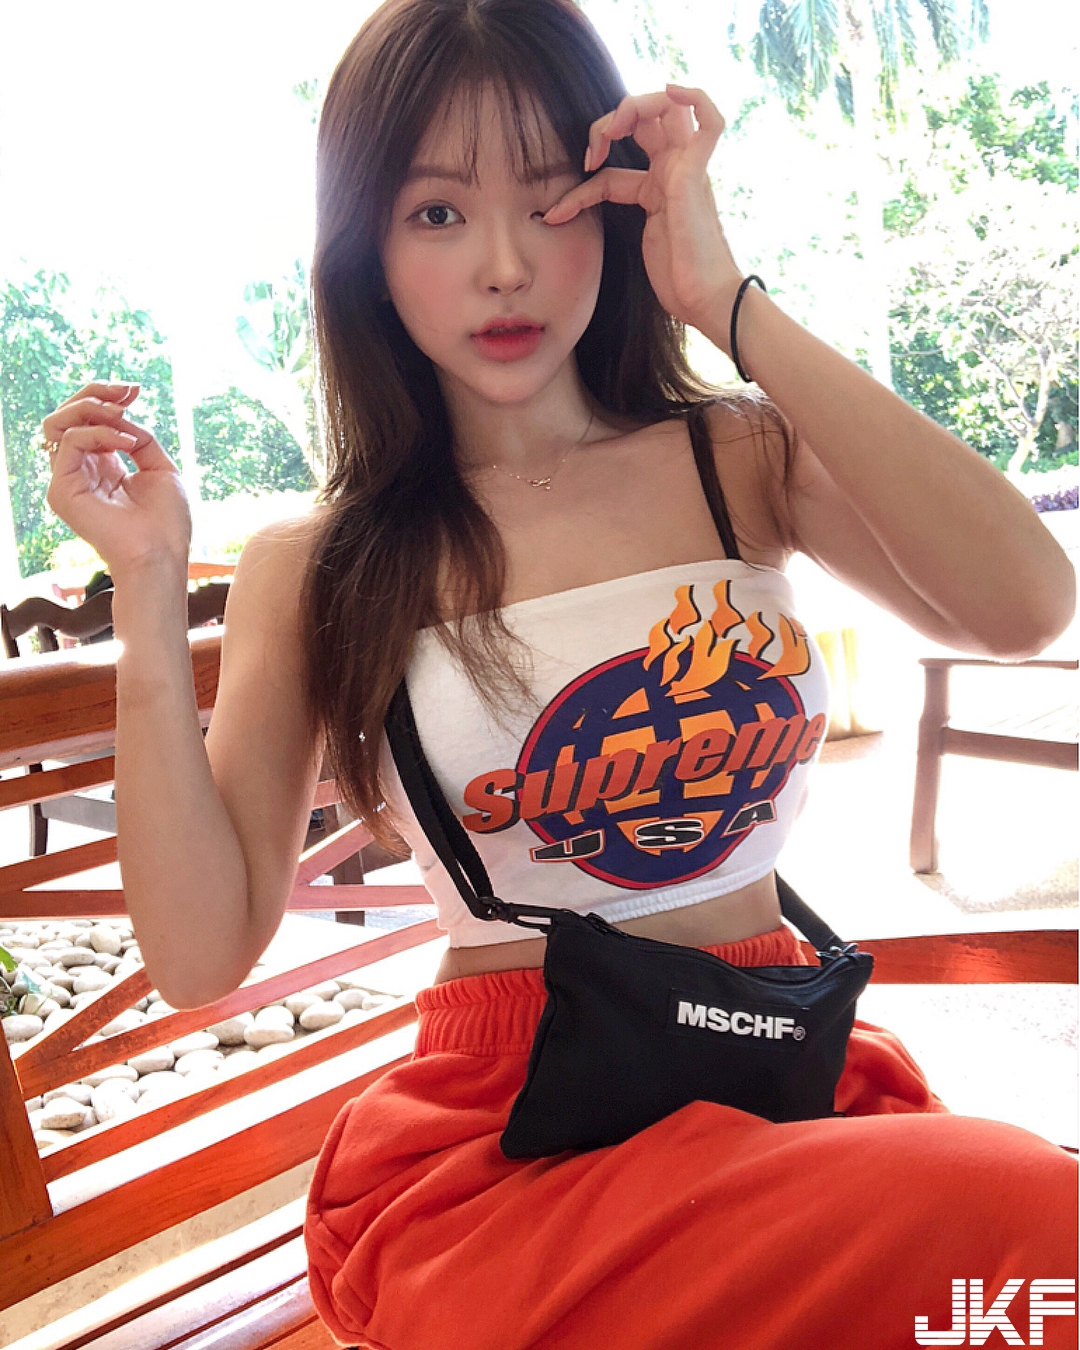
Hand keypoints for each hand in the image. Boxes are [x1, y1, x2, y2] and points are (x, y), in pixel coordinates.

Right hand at [43, 382, 190, 583]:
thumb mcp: (160, 469)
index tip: (135, 390)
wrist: (161, 555)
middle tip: (126, 392)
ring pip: (58, 423)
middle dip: (95, 393)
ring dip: (92, 409)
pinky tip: (126, 444)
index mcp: (102, 466)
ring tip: (122, 415)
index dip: (107, 397)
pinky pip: (70, 442)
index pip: (88, 420)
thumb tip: (123, 416)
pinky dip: (100, 434)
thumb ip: (140, 439)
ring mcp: (68, 480)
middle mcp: (81, 470)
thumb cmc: (166, 523)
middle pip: (67, 415)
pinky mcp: (62, 490)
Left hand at [543, 85, 742, 339]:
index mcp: (661, 189)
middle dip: (607, 125)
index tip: (558, 210)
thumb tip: (574, 229)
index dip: (583, 181)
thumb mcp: (638, 249)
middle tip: (589, 156)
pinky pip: (710, 121)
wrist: (704, 301)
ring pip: (665, 109)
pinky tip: (671, 90)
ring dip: (628, 109)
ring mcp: (687, 170)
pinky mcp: (694, 175)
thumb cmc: (677, 283)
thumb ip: (622, 229)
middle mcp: (675, 172)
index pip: (616, 167)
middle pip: (644, 120)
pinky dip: (695, 97)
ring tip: (604, 137)